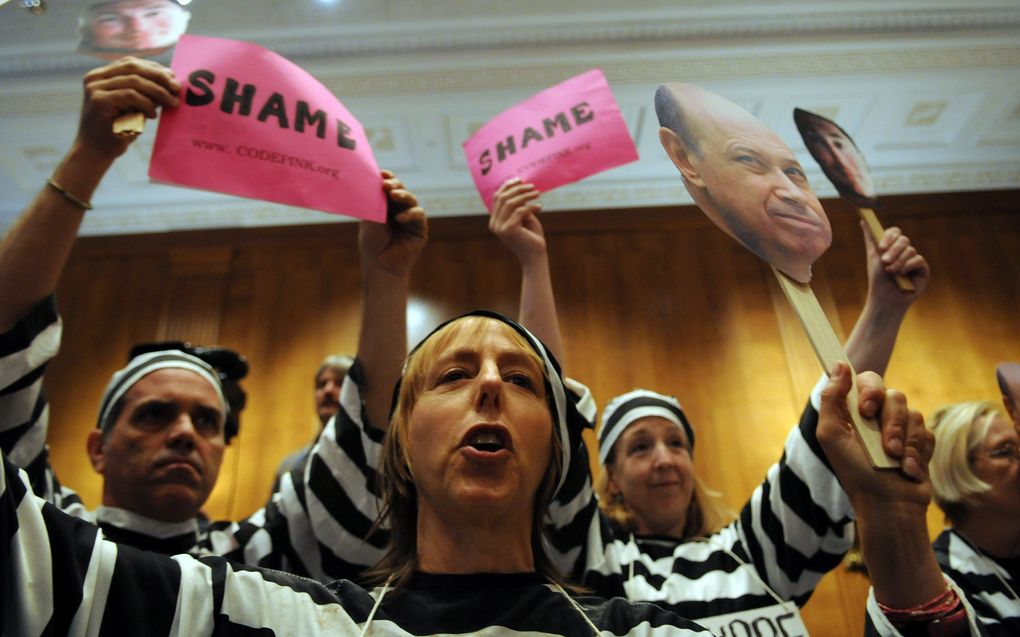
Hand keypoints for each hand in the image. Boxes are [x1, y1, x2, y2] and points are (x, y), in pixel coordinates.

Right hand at [77, 57, 180, 157]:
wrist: (98, 150)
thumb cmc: (119, 129)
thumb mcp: (135, 106)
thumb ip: (147, 92)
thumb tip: (171, 80)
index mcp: (102, 74)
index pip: (131, 63)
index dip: (154, 68)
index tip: (173, 77)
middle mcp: (95, 77)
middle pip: (133, 67)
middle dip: (159, 76)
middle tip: (176, 88)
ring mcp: (95, 87)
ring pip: (134, 81)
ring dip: (158, 91)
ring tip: (171, 103)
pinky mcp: (99, 100)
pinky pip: (130, 95)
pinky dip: (146, 103)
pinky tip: (153, 115)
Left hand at [358, 170, 427, 277]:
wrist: (379, 264)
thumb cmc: (372, 242)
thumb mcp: (369, 219)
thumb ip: (372, 202)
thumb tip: (370, 182)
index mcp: (386, 203)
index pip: (389, 186)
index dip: (387, 178)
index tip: (381, 173)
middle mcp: (400, 208)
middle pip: (401, 189)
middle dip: (395, 185)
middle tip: (386, 184)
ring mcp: (411, 217)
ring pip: (411, 199)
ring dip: (403, 195)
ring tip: (393, 195)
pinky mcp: (420, 228)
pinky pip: (419, 215)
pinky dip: (411, 213)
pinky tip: (400, 218)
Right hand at [489, 178, 545, 262]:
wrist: (535, 257)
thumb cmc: (532, 237)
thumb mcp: (525, 217)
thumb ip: (519, 205)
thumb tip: (520, 187)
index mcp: (495, 220)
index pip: (497, 198)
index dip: (507, 186)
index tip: (520, 180)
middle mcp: (494, 224)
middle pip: (503, 198)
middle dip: (518, 189)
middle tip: (533, 187)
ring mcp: (500, 227)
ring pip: (510, 203)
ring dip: (526, 195)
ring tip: (538, 194)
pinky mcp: (508, 230)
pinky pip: (520, 211)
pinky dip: (531, 206)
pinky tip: (540, 207)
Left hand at [817, 363, 933, 509]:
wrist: (888, 505)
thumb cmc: (855, 473)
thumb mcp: (831, 436)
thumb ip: (832, 400)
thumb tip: (839, 366)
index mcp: (855, 412)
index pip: (868, 381)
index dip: (870, 389)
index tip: (867, 409)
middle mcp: (878, 417)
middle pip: (894, 395)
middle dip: (890, 422)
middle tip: (885, 446)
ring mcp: (901, 429)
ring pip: (913, 413)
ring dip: (903, 441)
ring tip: (894, 462)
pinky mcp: (920, 442)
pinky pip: (926, 432)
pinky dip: (916, 453)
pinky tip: (907, 469)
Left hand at [864, 224, 929, 308]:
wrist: (885, 297)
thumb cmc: (878, 279)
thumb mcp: (873, 256)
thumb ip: (870, 238)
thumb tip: (863, 221)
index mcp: (893, 246)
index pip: (895, 232)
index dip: (889, 237)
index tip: (881, 247)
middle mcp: (905, 251)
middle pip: (904, 240)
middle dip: (893, 251)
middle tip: (884, 262)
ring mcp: (914, 259)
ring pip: (910, 250)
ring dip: (898, 261)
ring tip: (890, 272)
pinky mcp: (923, 269)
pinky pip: (918, 260)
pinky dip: (907, 266)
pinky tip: (901, 275)